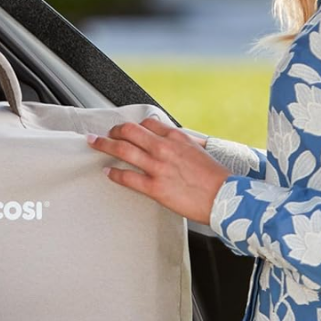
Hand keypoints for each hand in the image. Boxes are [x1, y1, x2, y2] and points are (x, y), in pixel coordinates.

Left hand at [87, 117, 228, 224]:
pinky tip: (107, 172)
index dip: (135, 126)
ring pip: (123, 150)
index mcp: (178, 138)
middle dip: (114, 130)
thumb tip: (181, 140)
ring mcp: (158, 167)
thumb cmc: (216, 178)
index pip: (148, 124)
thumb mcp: (202, 150)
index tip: (127, 129)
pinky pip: (127, 177)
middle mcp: (165, 148)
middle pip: (130, 131)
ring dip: (104, 144)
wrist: (225, 197)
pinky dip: (114, 174)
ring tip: (94, 143)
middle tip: (106, 133)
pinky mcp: (155, 187)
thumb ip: (186, 143)